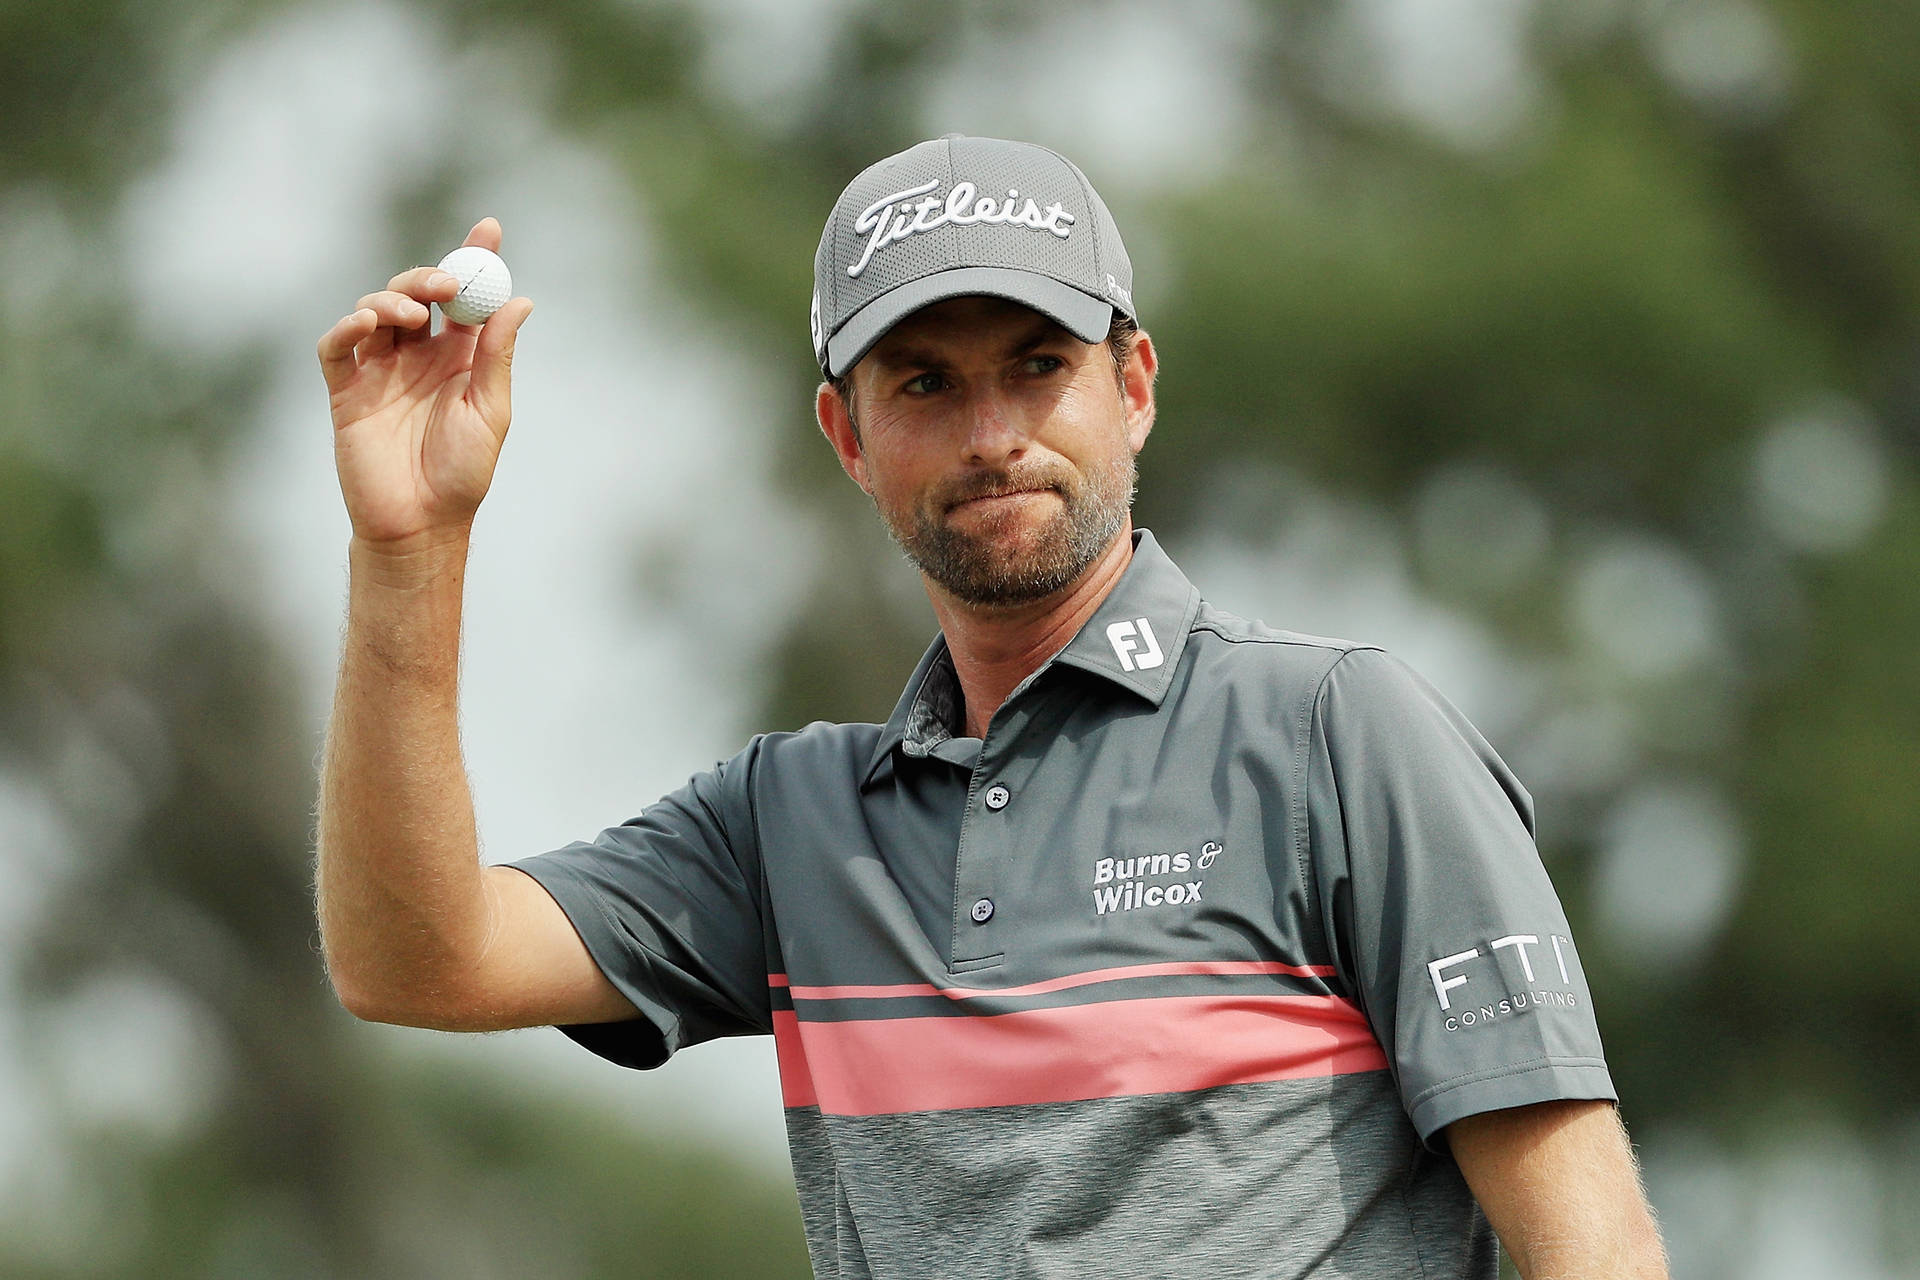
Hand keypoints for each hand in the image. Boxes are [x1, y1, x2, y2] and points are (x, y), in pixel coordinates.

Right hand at [317, 217, 533, 549]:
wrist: (420, 523)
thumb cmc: (462, 473)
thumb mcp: (489, 410)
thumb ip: (497, 356)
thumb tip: (520, 302)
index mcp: (459, 358)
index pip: (467, 299)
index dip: (475, 259)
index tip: (490, 228)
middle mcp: (418, 357)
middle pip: (416, 293)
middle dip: (429, 277)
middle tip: (446, 283)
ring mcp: (380, 371)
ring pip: (375, 311)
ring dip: (391, 299)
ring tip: (412, 313)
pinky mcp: (346, 392)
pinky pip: (337, 348)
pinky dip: (347, 328)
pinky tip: (365, 324)